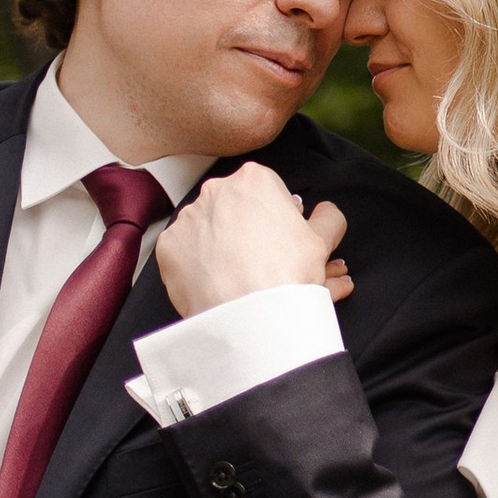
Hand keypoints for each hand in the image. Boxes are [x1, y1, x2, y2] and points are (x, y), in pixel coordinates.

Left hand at [158, 167, 350, 318]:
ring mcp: (188, 218)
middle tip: (264, 261)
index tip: (282, 239)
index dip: (278, 217)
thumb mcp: (321, 242)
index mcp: (254, 180)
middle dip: (250, 230)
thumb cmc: (287, 276)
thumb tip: (326, 213)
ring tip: (241, 278)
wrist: (252, 317)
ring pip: (209, 229)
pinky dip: (199, 266)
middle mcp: (216, 191)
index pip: (268, 191)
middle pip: (236, 208)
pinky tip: (218, 284)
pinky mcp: (169, 248)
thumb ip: (328, 218)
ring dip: (224, 247)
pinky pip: (185, 253)